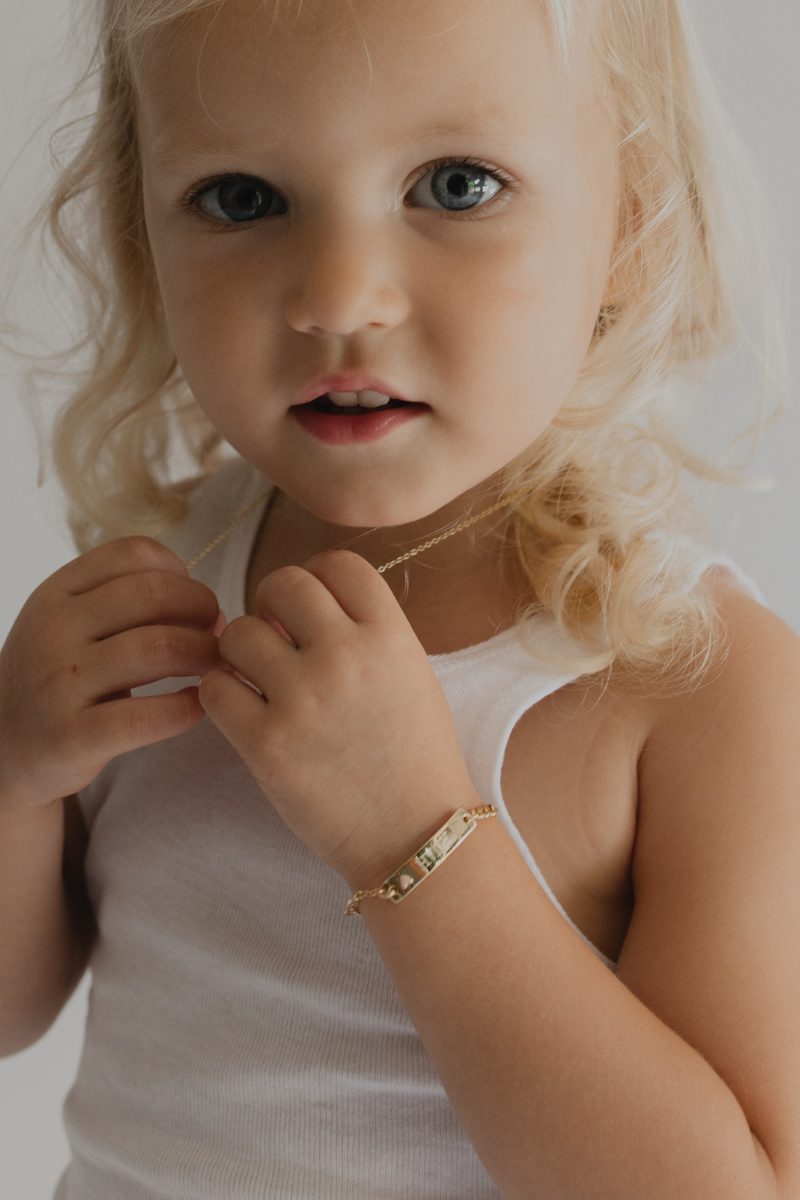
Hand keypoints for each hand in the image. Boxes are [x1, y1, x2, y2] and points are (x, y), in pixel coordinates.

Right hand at [0, 537, 222, 813]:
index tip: (195, 602)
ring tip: (217, 668)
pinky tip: (199, 706)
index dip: (181, 572)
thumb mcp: (69, 624)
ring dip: (206, 655)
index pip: (135, 553)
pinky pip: (149, 715)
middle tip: (220, 635)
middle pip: (156, 593)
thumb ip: (124, 602)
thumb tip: (210, 607)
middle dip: (204, 610)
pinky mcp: (72, 736)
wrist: (4, 749)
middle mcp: (53, 629)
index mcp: (56, 593)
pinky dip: (189, 707)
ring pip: (160, 647)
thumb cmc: (57, 680)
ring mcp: (59, 683)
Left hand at [198, 550, 478, 887]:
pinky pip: (214, 688)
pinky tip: (242, 711)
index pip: (337, 564)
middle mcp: (346, 656)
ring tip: (258, 680)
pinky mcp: (267, 743)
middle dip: (271, 605)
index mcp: (390, 636)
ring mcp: (303, 699)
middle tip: (276, 638)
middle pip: (282, 584)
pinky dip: (221, 694)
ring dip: (241, 651)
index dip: (316, 578)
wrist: (417, 837)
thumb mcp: (412, 675)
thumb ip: (365, 632)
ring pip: (238, 633)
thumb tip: (299, 605)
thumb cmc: (416, 757)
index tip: (312, 609)